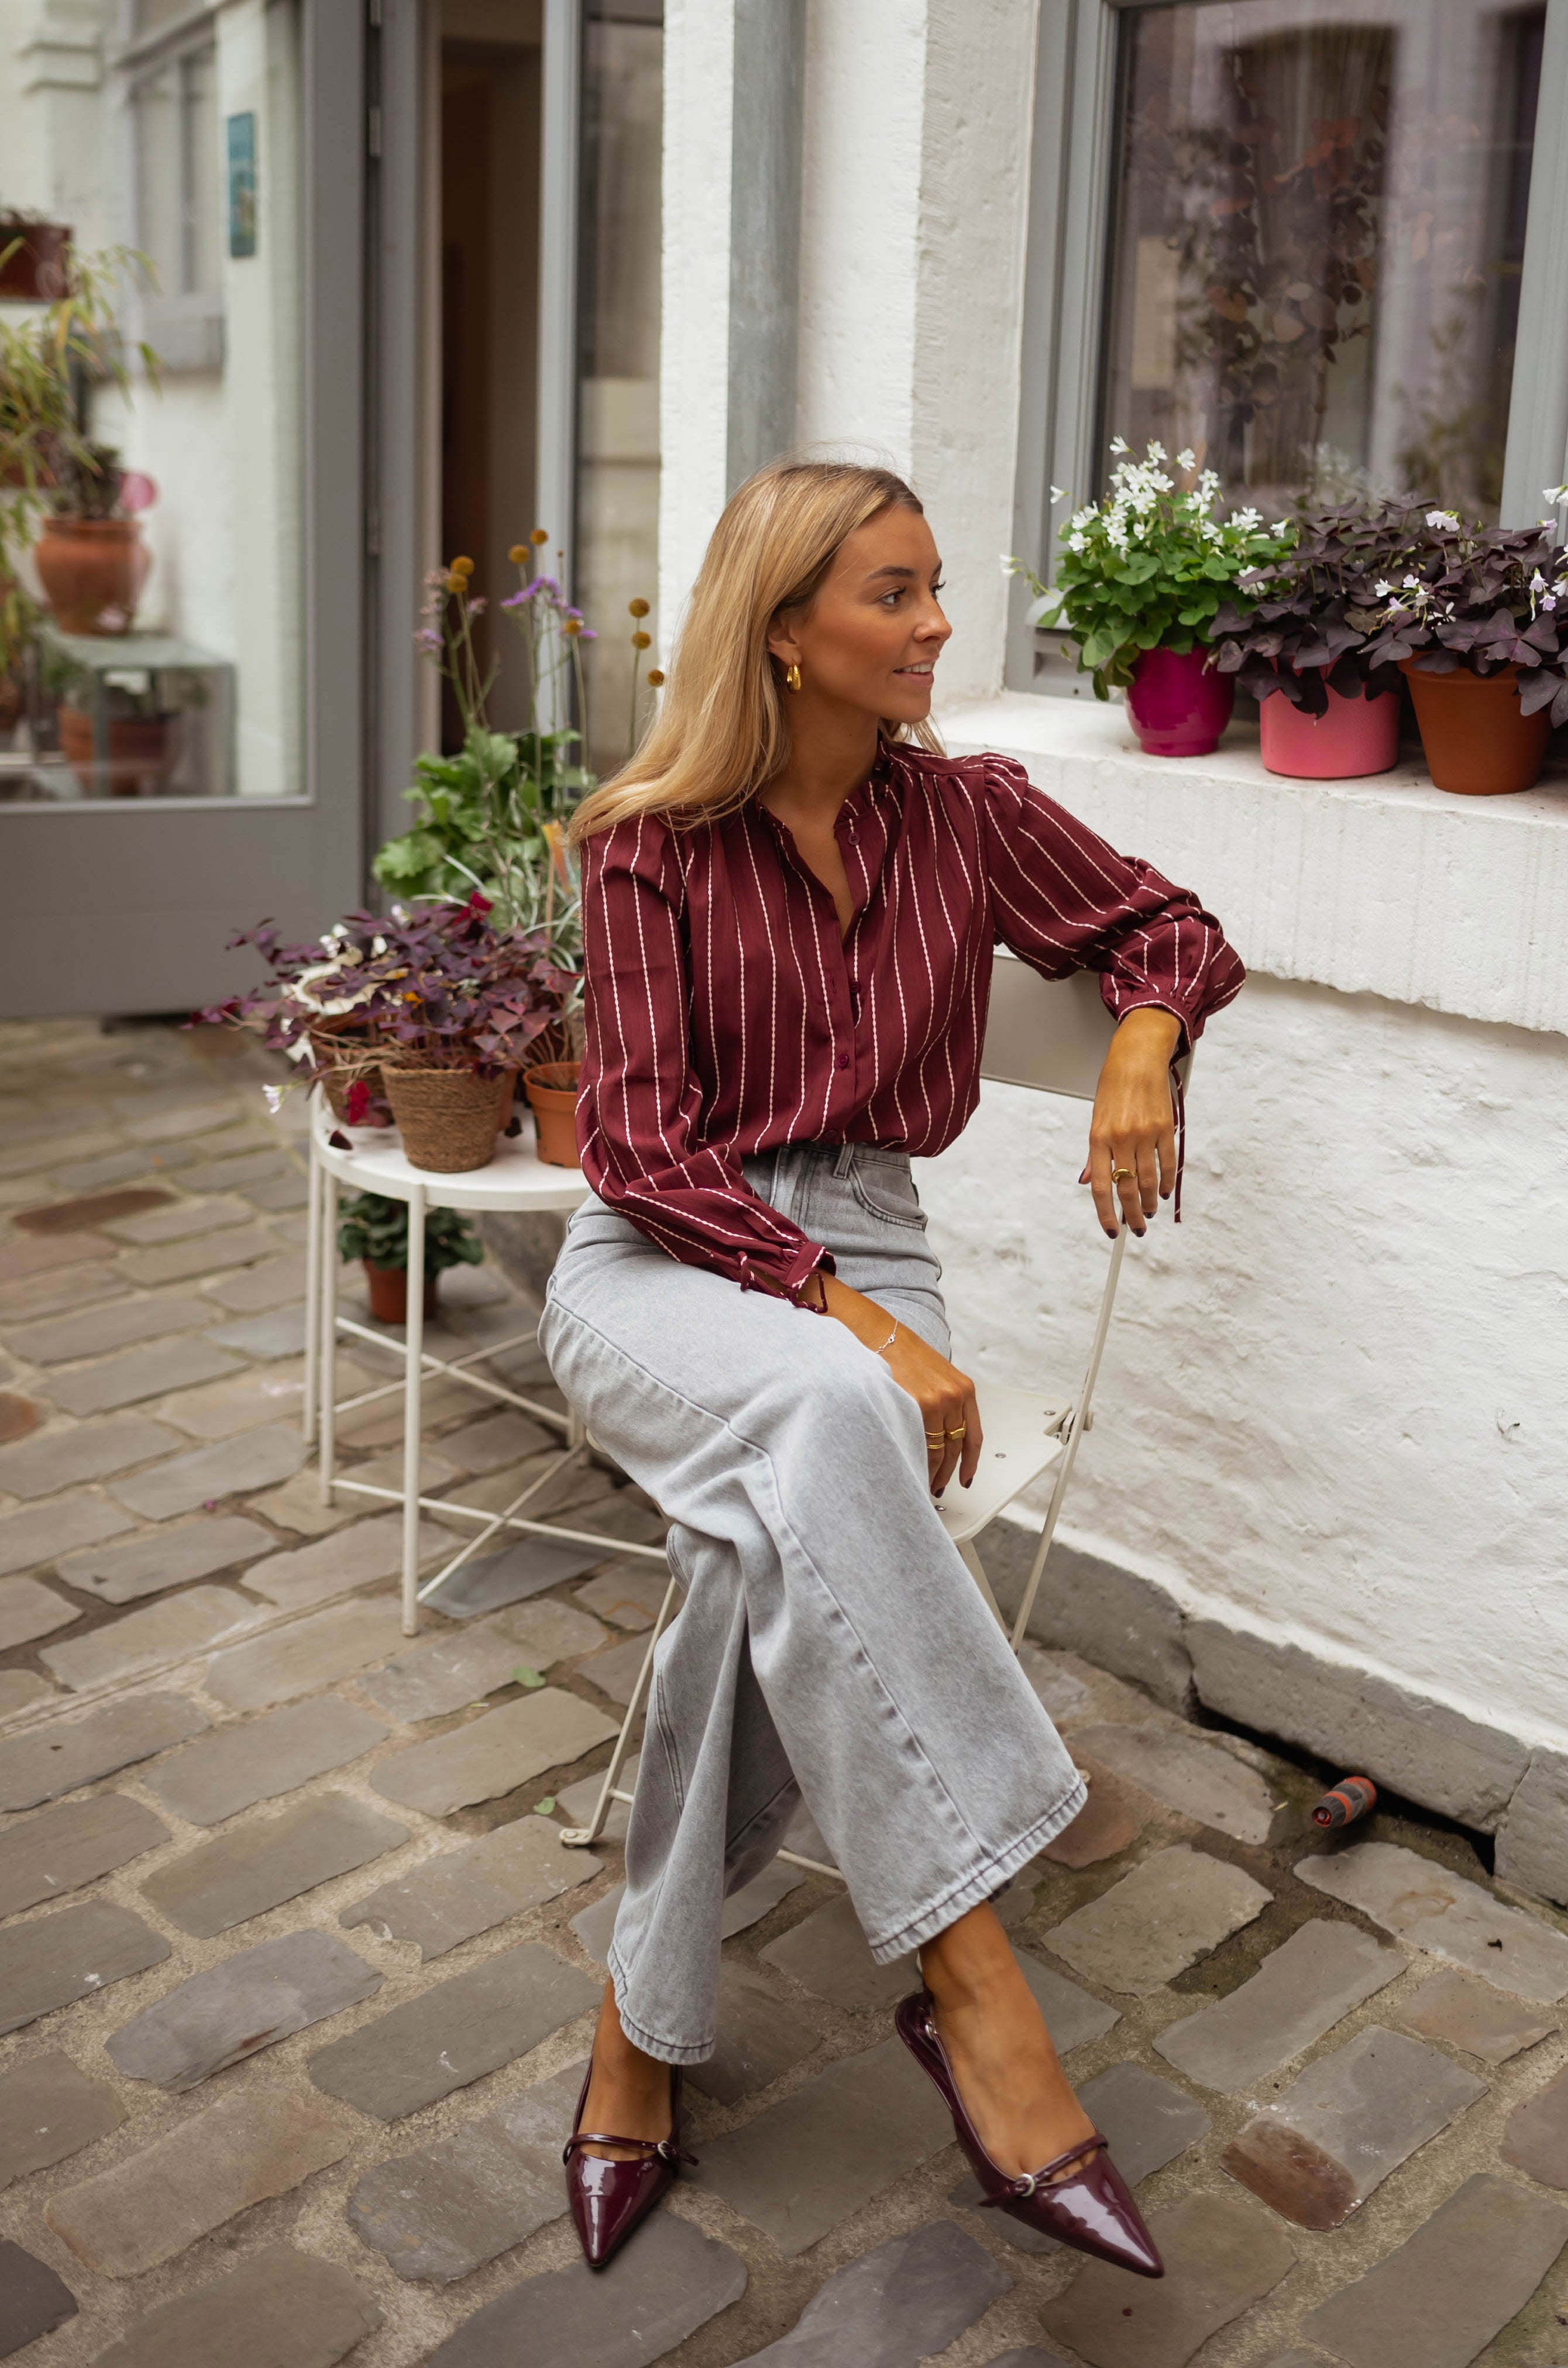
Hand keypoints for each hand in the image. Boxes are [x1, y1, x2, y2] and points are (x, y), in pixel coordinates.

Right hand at [808, 1272, 981, 1496]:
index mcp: (963, 1389)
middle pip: (956, 1447)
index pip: (973, 1436)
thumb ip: (942, 1403)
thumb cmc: (898, 1353)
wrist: (876, 1333)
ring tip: (921, 1484)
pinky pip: (920, 1444)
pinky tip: (908, 1468)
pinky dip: (915, 1461)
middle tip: (936, 1486)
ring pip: (939, 1451)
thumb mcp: (933, 1375)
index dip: (970, 1463)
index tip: (966, 1478)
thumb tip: (939, 1439)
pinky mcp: (917, 1404)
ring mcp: (936, 1400)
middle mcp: (954, 1395)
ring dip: (931, 1472)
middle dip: (947, 1472)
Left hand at [1079, 1007, 1181, 1238]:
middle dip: (1132, 1215)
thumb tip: (1089, 1182)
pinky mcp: (1165, 1128)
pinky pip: (1167, 1163)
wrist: (1137, 1058)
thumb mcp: (1096, 1119)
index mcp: (1098, 1138)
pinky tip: (1164, 1192)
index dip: (1105, 1214)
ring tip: (1150, 1213)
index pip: (1101, 1187)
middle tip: (1136, 1229)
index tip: (1111, 1230)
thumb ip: (1094, 1155)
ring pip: (1149, 1181)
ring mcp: (1144, 1134)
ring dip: (1150, 1203)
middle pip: (1127, 1189)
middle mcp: (1121, 1138)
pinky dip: (1166, 1182)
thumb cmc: (1113, 1087)